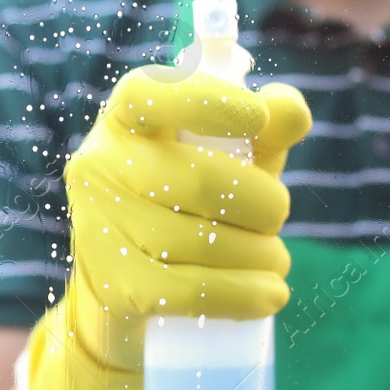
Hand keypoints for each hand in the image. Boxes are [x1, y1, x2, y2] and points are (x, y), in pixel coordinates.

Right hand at [16, 66, 311, 389]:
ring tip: (276, 261)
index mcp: (126, 119)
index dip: (206, 102)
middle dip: (262, 203)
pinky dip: (243, 295)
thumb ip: (265, 130)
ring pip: (199, 241)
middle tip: (278, 217)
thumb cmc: (188, 202)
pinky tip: (270, 294)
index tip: (257, 118)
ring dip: (260, 255)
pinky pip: (190, 291)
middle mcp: (100, 165)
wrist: (129, 281)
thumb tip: (289, 112)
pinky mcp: (112, 284)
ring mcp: (99, 227)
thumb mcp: (229, 157)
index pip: (149, 94)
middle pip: (198, 180)